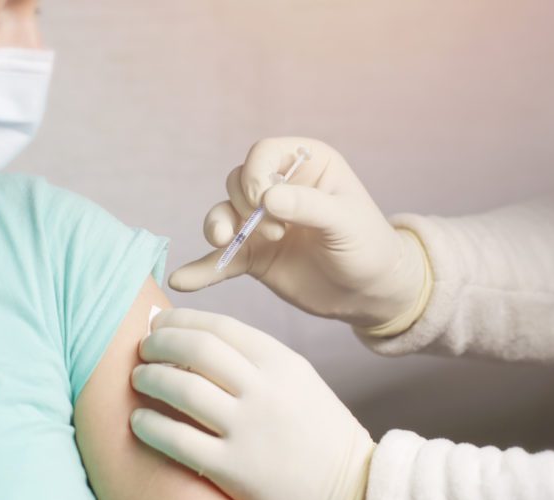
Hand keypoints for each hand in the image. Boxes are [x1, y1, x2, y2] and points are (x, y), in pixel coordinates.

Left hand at [130, 308, 375, 499]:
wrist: (354, 493)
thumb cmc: (320, 434)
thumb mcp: (298, 381)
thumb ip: (255, 361)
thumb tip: (196, 341)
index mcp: (282, 362)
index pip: (219, 326)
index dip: (180, 320)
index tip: (160, 324)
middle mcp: (264, 390)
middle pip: (195, 349)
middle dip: (159, 344)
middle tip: (142, 350)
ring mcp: (249, 430)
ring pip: (182, 389)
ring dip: (150, 379)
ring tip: (139, 381)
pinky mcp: (234, 470)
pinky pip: (177, 440)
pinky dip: (149, 426)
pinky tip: (139, 421)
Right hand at [169, 137, 429, 332]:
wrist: (371, 293)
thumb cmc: (369, 247)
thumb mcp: (346, 222)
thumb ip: (309, 207)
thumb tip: (266, 198)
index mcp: (305, 163)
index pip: (263, 153)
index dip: (255, 174)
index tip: (263, 201)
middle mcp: (278, 188)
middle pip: (237, 183)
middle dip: (244, 206)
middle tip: (276, 233)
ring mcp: (262, 223)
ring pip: (222, 215)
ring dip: (217, 227)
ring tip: (224, 243)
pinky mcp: (253, 255)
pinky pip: (220, 259)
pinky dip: (202, 269)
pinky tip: (182, 280)